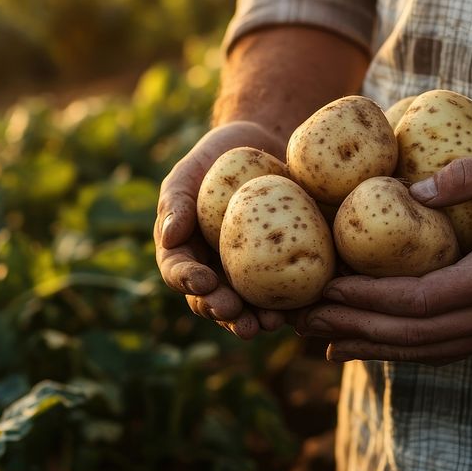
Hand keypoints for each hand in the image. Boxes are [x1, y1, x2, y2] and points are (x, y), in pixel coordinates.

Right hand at [155, 120, 291, 338]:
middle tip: (234, 313)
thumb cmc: (216, 158)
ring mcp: (247, 275)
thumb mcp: (190, 172)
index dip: (188, 280)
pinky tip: (303, 312)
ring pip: (247, 307)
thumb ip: (176, 201)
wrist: (266, 147)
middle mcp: (213, 270)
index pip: (178, 271)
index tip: (203, 281)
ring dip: (255, 319)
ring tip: (268, 324)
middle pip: (212, 299)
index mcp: (185, 251)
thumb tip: (168, 237)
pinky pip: (285, 294)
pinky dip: (293, 308)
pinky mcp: (281, 272)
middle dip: (222, 311)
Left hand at [295, 153, 471, 363]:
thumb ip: (465, 177)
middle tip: (303, 321)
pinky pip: (445, 349)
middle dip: (354, 329)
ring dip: (373, 348)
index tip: (324, 290)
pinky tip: (374, 347)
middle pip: (413, 334)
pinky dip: (404, 350)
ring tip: (322, 342)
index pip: (418, 299)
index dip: (366, 299)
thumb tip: (404, 194)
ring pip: (427, 351)